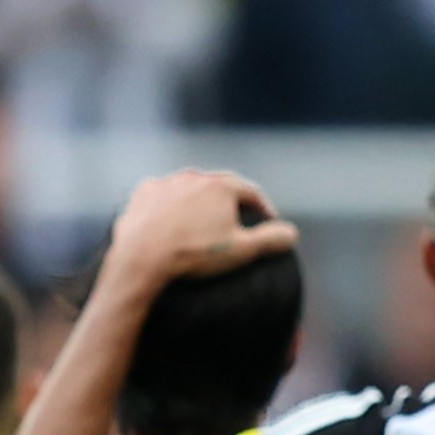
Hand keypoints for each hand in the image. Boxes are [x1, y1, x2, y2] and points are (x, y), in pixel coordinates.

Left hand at [105, 169, 298, 292]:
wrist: (142, 257)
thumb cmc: (194, 254)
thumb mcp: (241, 251)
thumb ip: (270, 240)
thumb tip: (292, 234)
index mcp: (221, 186)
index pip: (251, 192)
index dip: (263, 206)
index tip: (267, 220)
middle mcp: (194, 177)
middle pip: (220, 185)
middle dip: (231, 200)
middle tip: (237, 219)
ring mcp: (167, 183)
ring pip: (190, 188)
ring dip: (200, 200)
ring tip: (203, 222)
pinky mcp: (143, 193)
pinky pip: (163, 195)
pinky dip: (171, 205)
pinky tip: (172, 222)